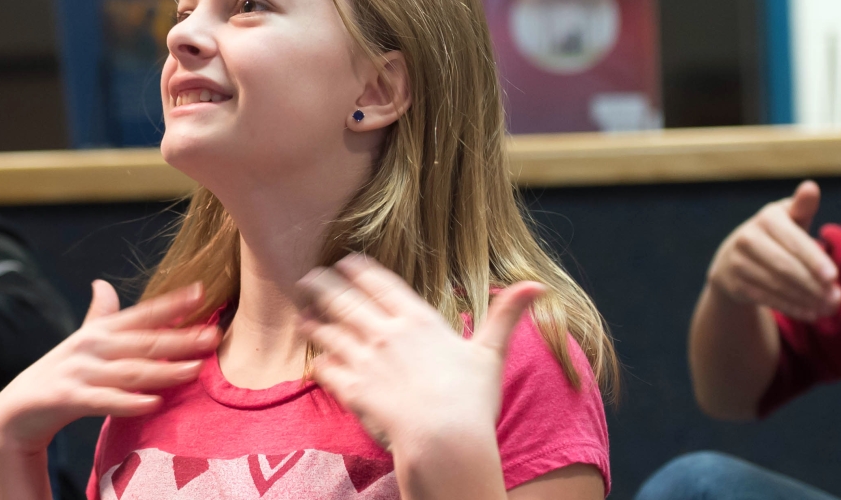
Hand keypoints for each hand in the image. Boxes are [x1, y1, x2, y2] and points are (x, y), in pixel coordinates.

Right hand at [0, 281, 217, 449]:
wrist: (17, 411)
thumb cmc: (59, 374)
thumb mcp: (80, 342)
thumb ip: (99, 316)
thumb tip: (103, 283)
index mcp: (99, 331)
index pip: (141, 315)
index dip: (171, 304)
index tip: (201, 292)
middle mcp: (90, 347)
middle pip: (142, 342)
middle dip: (179, 339)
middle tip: (213, 336)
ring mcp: (79, 372)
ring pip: (129, 371)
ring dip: (163, 370)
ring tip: (194, 370)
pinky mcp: (67, 399)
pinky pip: (103, 400)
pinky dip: (128, 402)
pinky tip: (152, 403)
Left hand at [298, 254, 542, 447]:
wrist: (445, 439)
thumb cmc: (470, 400)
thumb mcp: (491, 353)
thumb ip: (506, 316)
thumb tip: (537, 285)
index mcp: (418, 320)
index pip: (380, 283)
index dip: (358, 270)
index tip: (344, 262)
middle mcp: (385, 333)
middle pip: (344, 300)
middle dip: (323, 286)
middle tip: (308, 278)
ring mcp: (365, 361)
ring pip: (328, 332)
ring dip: (313, 322)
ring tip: (303, 316)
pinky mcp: (352, 389)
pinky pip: (326, 370)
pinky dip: (318, 363)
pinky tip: (313, 359)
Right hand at [708, 180, 840, 319]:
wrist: (733, 258)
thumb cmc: (776, 236)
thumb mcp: (789, 219)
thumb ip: (803, 207)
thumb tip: (811, 186)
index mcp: (767, 218)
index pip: (794, 242)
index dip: (814, 260)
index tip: (834, 277)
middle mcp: (747, 238)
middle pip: (785, 267)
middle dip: (813, 285)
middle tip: (837, 299)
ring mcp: (737, 262)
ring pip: (776, 285)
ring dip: (805, 299)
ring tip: (829, 308)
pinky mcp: (732, 283)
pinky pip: (765, 298)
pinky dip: (791, 308)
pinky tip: (811, 313)